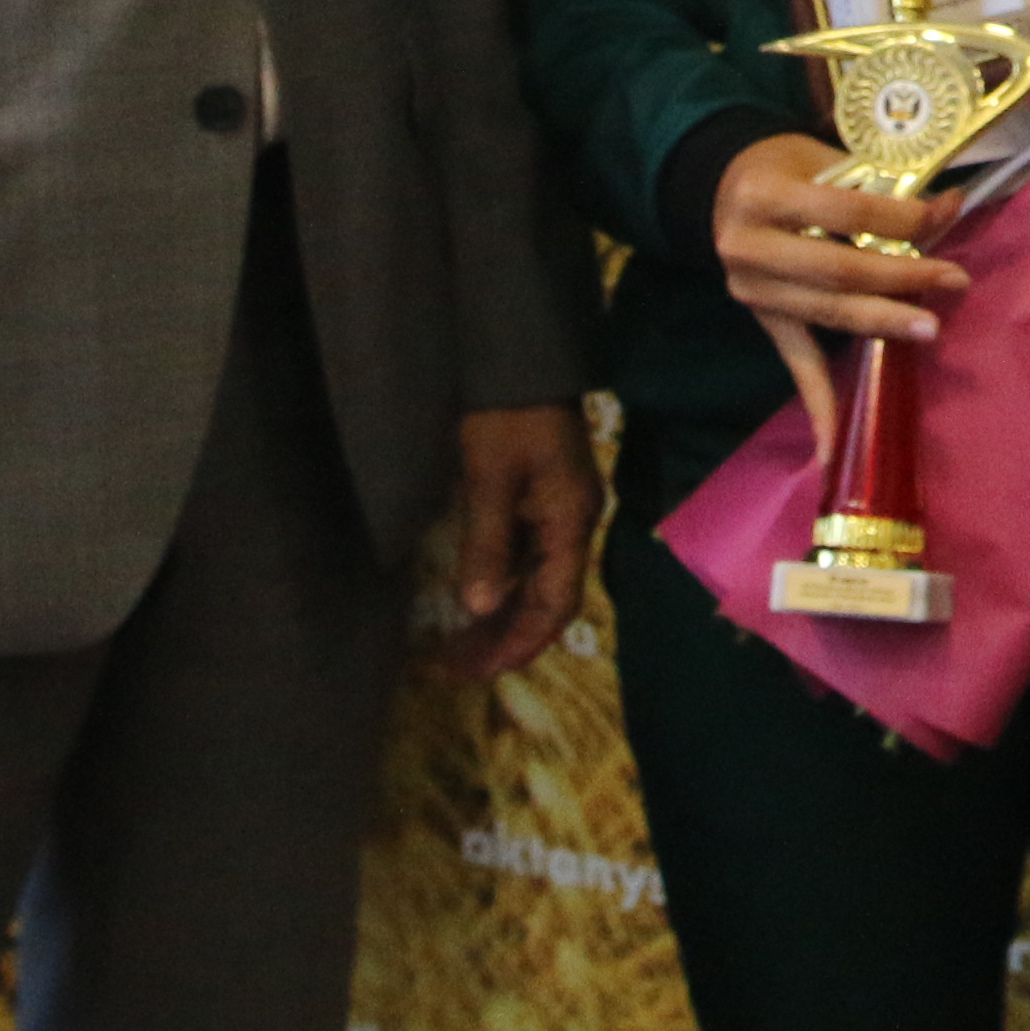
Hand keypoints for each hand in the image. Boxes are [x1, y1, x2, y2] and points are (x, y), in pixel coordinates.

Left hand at [438, 402, 599, 679]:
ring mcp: (560, 512)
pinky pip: (527, 560)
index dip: (519, 643)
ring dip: (503, 617)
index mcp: (570, 521)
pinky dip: (502, 588)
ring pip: (538, 583)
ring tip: (459, 646)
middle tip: (456, 668)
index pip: (555, 604)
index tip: (476, 671)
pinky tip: (475, 600)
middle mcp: (573, 523)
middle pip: (549, 600)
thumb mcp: (490, 478)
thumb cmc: (505, 416)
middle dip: (507, 638)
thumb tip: (477, 608)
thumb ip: (488, 543)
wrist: (519, 359)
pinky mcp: (543, 500)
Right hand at [712, 130, 972, 458]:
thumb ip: (882, 183)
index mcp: (764, 195)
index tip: (943, 217)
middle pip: (837, 269)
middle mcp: (749, 246)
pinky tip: (831, 448)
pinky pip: (794, 363)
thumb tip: (951, 204)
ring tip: (929, 326)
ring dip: (881, 323)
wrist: (721, 189)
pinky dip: (817, 405)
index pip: (844, 211)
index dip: (897, 217)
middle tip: (953, 279)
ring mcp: (751, 290)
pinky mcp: (761, 320)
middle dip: (901, 276)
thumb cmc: (784, 167)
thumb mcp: (823, 158)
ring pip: (826, 313)